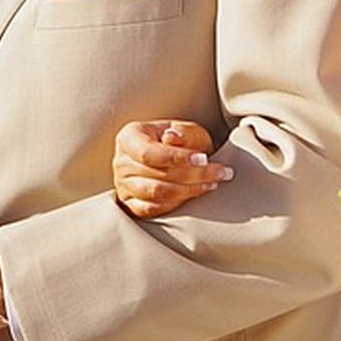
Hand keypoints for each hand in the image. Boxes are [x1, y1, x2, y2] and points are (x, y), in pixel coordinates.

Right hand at [113, 120, 232, 219]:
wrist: (173, 158)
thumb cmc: (180, 141)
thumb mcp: (186, 130)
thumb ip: (182, 132)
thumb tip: (172, 138)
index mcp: (129, 138)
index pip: (149, 152)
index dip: (177, 158)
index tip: (204, 159)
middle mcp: (121, 162)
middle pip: (156, 174)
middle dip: (192, 175)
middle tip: (220, 173)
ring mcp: (124, 186)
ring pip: (156, 193)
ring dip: (189, 190)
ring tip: (212, 183)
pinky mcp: (131, 205)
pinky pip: (153, 209)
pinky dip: (177, 203)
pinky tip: (195, 194)